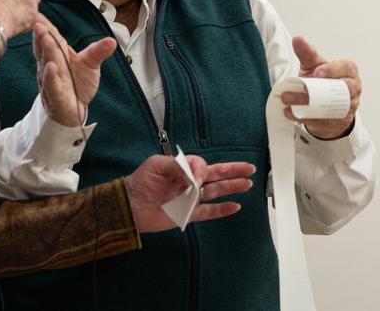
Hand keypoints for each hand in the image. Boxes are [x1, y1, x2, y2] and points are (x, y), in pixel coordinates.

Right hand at [33, 15, 116, 126]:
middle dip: (42, 35)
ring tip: (45, 37)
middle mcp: (51, 66)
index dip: (45, 26)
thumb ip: (98, 52)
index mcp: (58, 55)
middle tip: (38, 22)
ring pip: (46, 64)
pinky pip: (52, 85)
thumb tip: (112, 40)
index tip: (37, 13)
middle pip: (46, 48)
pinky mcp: (55, 96)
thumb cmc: (77, 84)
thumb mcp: (91, 65)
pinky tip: (51, 67)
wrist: (73, 111)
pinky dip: (51, 76)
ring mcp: (51, 81)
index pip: (51, 38)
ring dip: (45, 51)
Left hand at [123, 155, 255, 232]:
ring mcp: (190, 199)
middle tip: (249, 168)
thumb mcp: (157, 165)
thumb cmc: (141, 182)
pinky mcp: (188, 214)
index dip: (202, 170)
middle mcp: (188, 182)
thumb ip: (178, 165)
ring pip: (216, 192)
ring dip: (232, 187)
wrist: (130, 206)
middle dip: (232, 171)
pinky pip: (209, 212)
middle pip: (215, 175)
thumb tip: (197, 175)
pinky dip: (222, 210)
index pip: (202, 165)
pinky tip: (235, 206)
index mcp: (181, 168)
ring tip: (247, 184)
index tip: (196, 178)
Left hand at [280, 35, 361, 139]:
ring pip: (329, 107)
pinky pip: (322, 121)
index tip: (317, 72)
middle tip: (294, 88)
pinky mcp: (337, 122)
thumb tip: (298, 39)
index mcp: (349, 72)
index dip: (333, 70)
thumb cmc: (323, 80)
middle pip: (338, 90)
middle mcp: (352, 90)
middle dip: (315, 90)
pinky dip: (305, 118)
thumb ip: (308, 54)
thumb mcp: (315, 65)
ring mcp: (347, 108)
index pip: (345, 69)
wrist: (327, 105)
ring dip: (306, 105)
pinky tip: (290, 112)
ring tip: (286, 102)